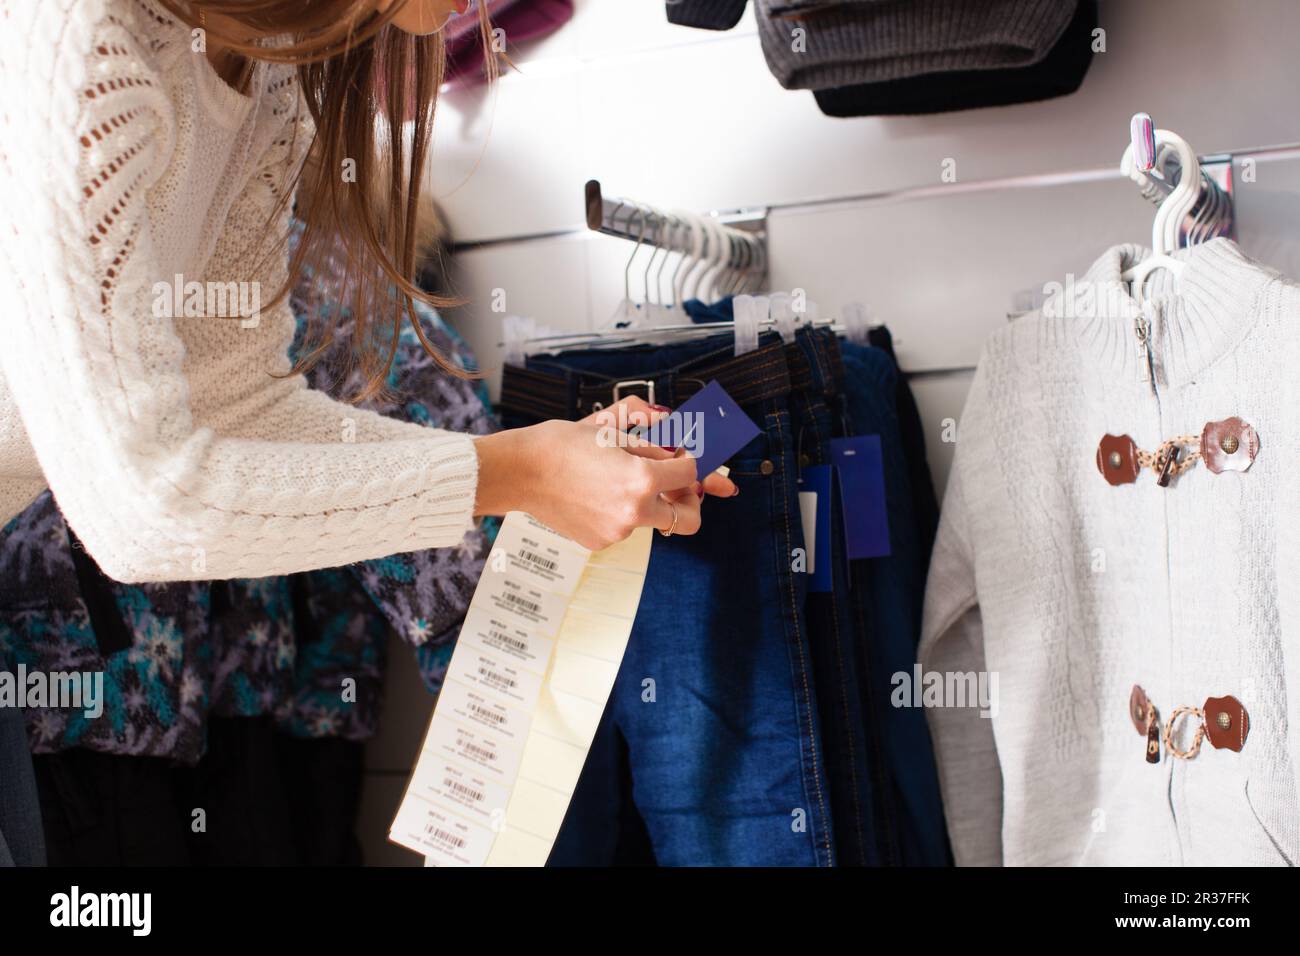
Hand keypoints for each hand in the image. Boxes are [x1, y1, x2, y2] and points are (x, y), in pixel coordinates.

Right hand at [472, 396, 737, 550]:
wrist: (520, 472)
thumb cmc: (561, 444)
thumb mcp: (611, 430)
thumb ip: (653, 439)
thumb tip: (677, 446)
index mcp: (641, 480)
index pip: (690, 474)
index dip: (690, 460)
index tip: (681, 455)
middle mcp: (634, 512)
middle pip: (687, 519)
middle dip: (691, 502)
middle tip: (680, 486)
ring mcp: (617, 532)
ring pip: (653, 520)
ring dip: (651, 502)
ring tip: (623, 479)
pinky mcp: (600, 541)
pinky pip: (625, 527)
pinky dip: (622, 510)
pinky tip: (598, 491)